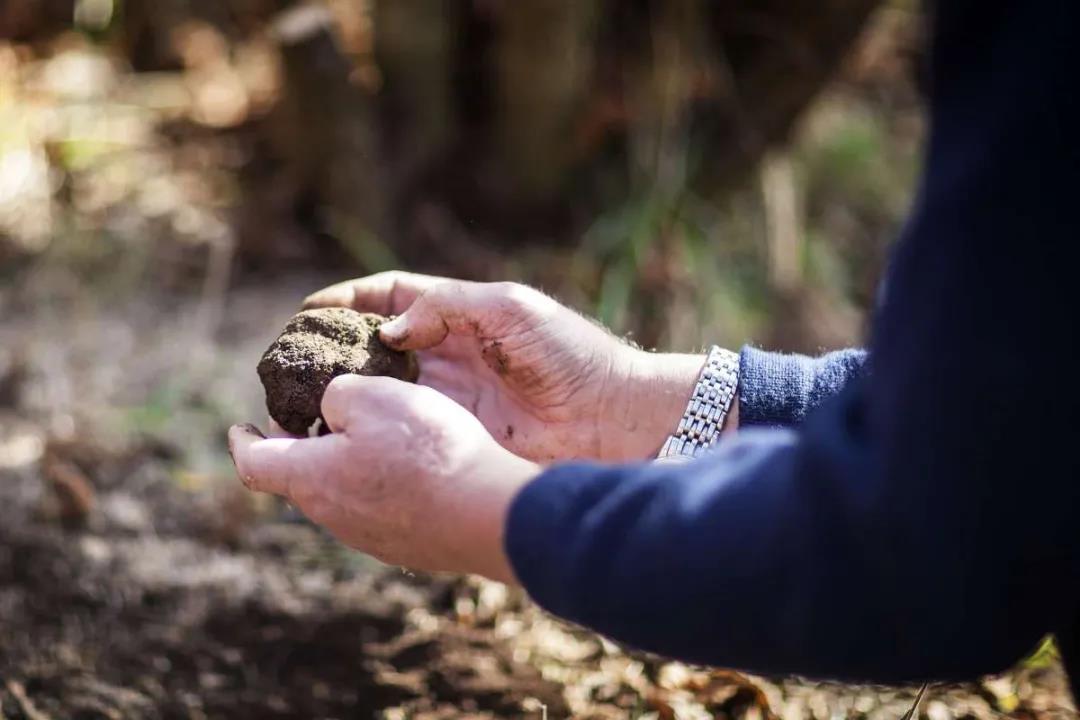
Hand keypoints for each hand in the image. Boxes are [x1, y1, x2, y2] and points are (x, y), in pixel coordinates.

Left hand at [228, 375, 538, 581]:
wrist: (488, 512)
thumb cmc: (427, 450)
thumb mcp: (374, 396)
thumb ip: (338, 394)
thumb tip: (333, 408)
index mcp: (311, 478)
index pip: (254, 463)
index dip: (241, 441)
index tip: (239, 426)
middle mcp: (333, 515)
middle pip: (301, 475)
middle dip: (302, 442)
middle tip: (317, 412)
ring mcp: (370, 535)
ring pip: (343, 490)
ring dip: (346, 459)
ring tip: (374, 429)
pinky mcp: (406, 543)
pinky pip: (380, 505)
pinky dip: (381, 478)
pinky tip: (415, 460)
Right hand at [304, 272, 717, 461]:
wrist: (614, 418)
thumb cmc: (571, 355)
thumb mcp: (510, 310)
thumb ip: (447, 307)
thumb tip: (390, 327)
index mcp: (459, 317)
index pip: (389, 299)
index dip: (347, 302)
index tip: (306, 313)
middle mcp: (446, 357)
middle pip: (373, 347)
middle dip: (331, 350)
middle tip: (289, 363)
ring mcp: (448, 400)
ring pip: (379, 391)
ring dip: (340, 393)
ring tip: (299, 400)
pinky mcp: (455, 438)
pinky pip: (403, 431)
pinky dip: (369, 431)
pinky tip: (339, 434)